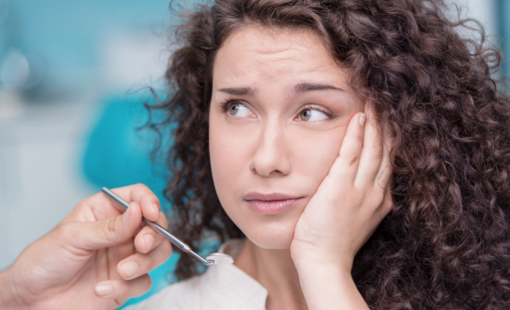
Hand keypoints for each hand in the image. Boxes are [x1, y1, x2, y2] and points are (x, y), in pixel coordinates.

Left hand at [0, 184, 171, 309]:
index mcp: (105, 211)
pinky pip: (143, 282)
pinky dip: (126, 287)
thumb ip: (109, 227)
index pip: (137, 196)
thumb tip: (137, 211)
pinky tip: (101, 289)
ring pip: (157, 253)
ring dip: (144, 262)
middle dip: (154, 235)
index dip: (149, 202)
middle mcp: (120, 232)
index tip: (151, 214)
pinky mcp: (126, 283)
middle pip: (156, 225)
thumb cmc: (43, 261)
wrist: (32, 300)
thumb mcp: (73, 237)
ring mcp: (125, 257)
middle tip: (142, 245)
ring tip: (122, 271)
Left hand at [291, 107, 392, 271]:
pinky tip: (358, 116)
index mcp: (380, 199)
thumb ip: (358, 198)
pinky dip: (356, 133)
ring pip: (372, 148)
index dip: (389, 139)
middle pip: (385, 150)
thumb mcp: (355, 219)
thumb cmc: (333, 243)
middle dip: (386, 124)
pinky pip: (351, 153)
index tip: (388, 121)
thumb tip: (354, 184)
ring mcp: (360, 190)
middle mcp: (375, 192)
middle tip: (385, 102)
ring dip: (374, 122)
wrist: (324, 263)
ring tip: (374, 101)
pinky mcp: (341, 188)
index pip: (387, 161)